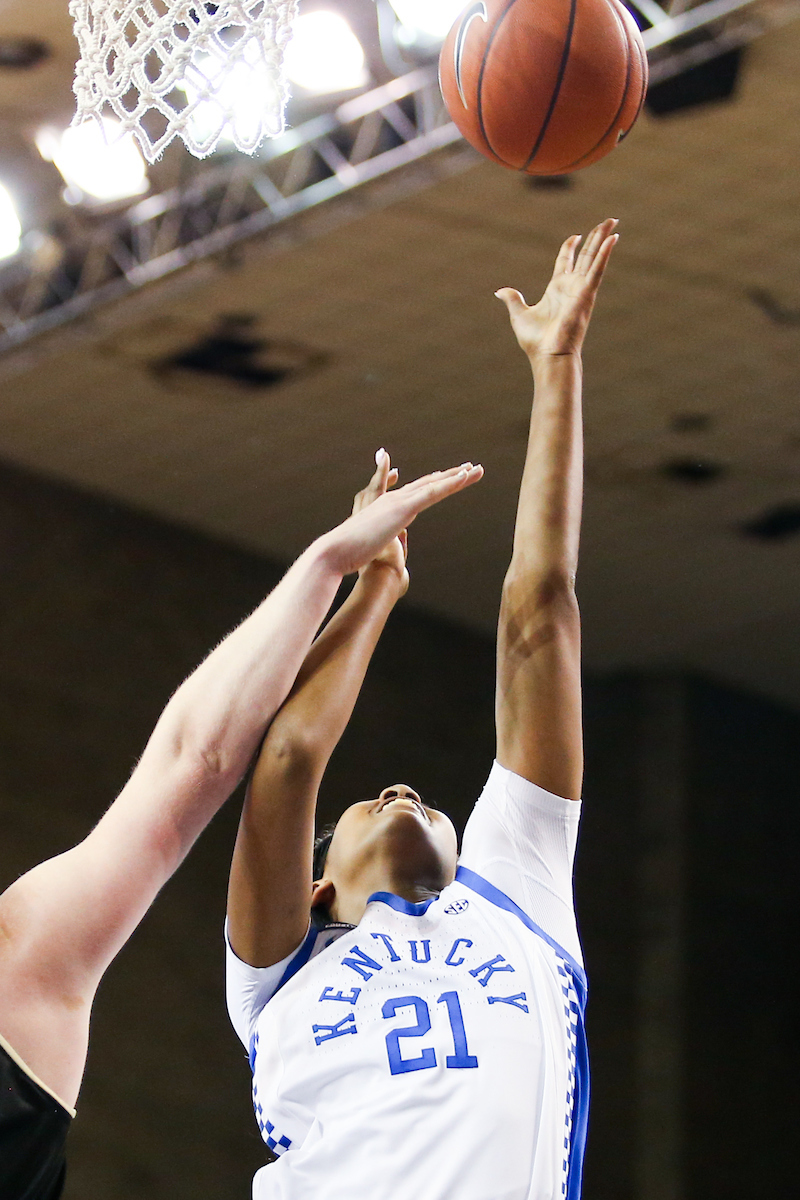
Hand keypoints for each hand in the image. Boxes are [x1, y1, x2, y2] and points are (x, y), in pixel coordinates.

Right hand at [319, 459, 482, 578]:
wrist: (337, 552)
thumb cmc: (352, 555)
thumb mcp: (376, 548)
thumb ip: (389, 545)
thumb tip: (397, 549)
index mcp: (388, 507)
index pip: (416, 493)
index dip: (435, 485)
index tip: (450, 479)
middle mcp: (394, 499)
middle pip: (429, 484)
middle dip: (451, 476)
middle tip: (470, 468)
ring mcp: (399, 501)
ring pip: (435, 485)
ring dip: (458, 476)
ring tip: (476, 469)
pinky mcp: (403, 508)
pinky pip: (433, 492)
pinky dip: (451, 483)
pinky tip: (465, 477)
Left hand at [495, 218, 618, 361]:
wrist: (548, 356)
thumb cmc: (536, 341)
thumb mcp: (519, 315)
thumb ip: (513, 299)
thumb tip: (500, 291)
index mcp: (557, 289)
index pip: (566, 261)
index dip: (570, 247)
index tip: (575, 235)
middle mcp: (571, 287)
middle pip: (586, 255)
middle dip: (595, 237)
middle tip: (608, 220)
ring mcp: (581, 289)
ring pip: (594, 257)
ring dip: (604, 239)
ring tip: (613, 221)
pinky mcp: (586, 294)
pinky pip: (597, 270)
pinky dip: (605, 254)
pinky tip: (613, 239)